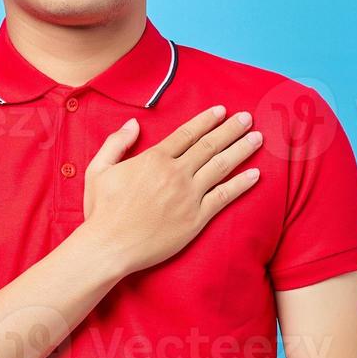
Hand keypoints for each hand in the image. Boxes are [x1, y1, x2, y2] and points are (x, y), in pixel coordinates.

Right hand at [80, 105, 263, 276]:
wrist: (109, 246)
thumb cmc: (101, 210)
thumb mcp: (99, 169)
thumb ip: (116, 143)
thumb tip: (133, 124)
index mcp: (154, 159)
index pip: (187, 133)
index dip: (206, 120)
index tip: (221, 110)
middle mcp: (175, 173)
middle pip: (209, 145)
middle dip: (231, 129)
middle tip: (248, 118)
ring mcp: (188, 196)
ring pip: (221, 166)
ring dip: (241, 150)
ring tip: (257, 138)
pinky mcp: (196, 219)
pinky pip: (223, 197)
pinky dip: (241, 185)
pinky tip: (255, 175)